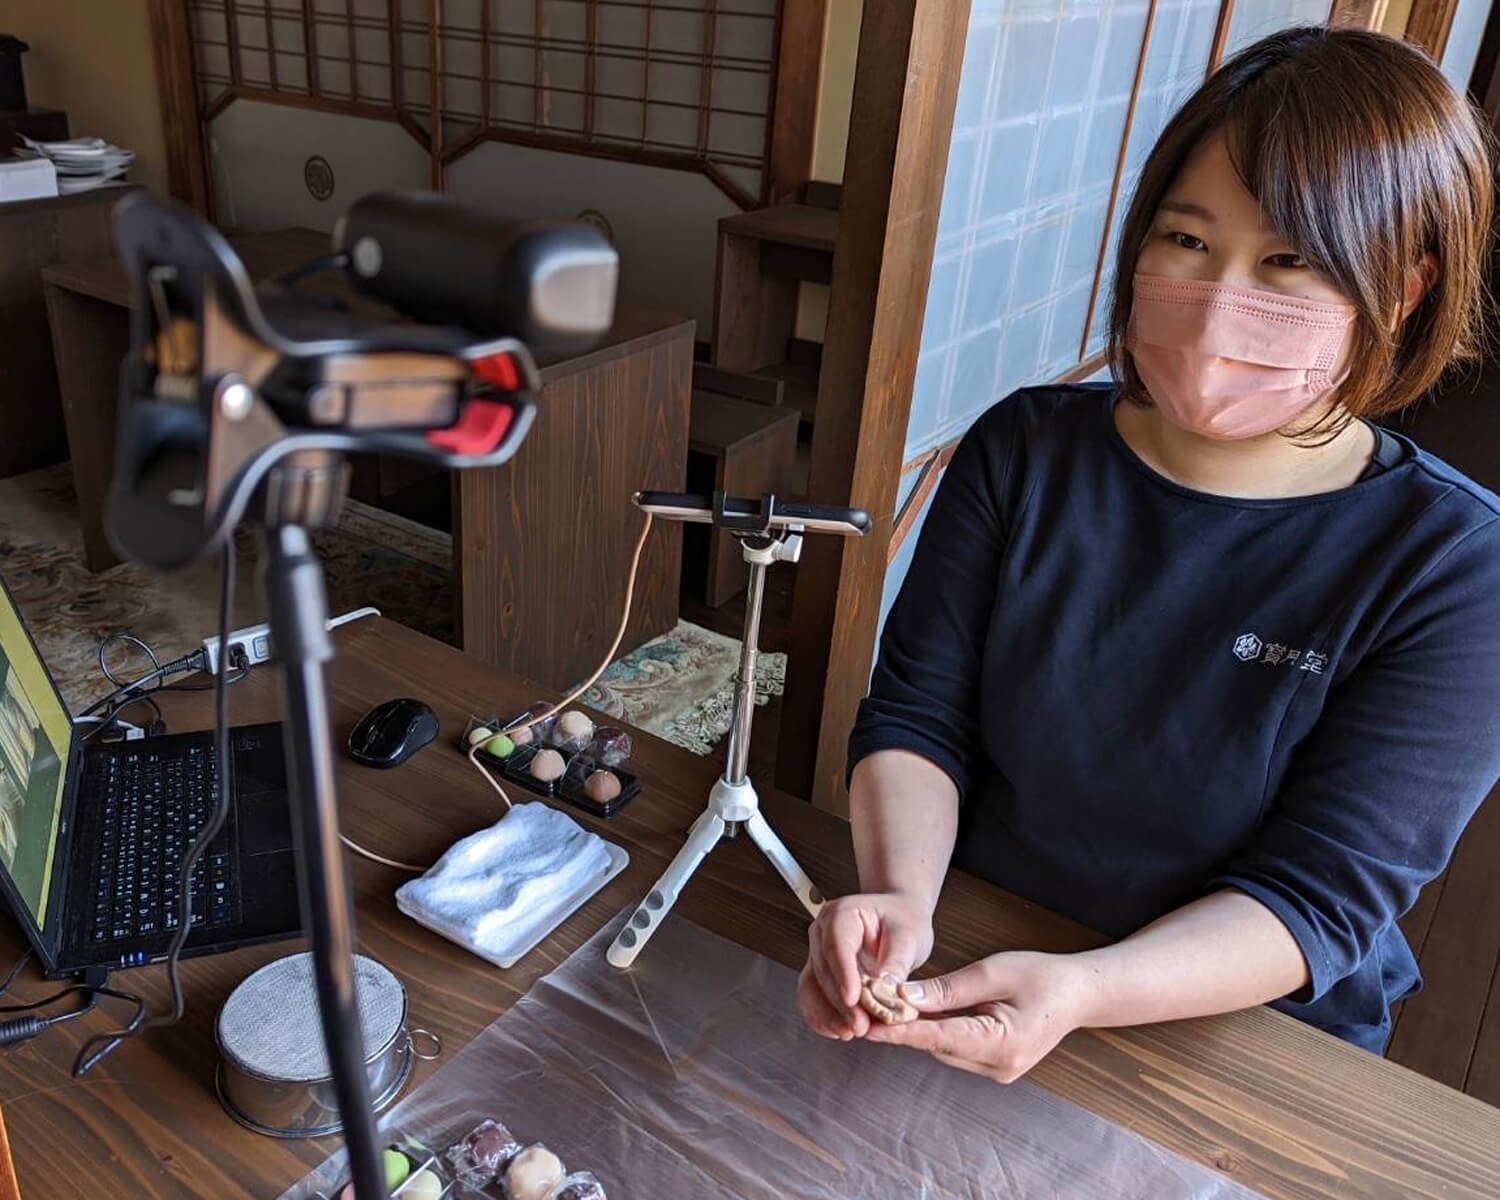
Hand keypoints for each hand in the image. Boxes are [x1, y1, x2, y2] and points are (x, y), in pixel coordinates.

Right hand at [798, 891, 933, 1040]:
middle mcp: (823, 932)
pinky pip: (813, 997)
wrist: (899, 918)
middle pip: (824, 969)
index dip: (842, 972)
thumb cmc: (902, 920)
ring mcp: (819, 953)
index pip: (837, 943)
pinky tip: (838, 1030)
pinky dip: (823, 1016)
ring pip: (812, 986)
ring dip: (828, 1013)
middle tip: (861, 1025)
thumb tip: (887, 987)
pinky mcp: (821, 974)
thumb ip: (897, 960)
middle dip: (840, 1002)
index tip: (853, 998)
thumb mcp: (909, 935)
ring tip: (850, 1032)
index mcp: (843, 914)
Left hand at [864, 951, 1093, 1082]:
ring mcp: (999, 1071)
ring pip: (945, 1049)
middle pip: (939, 1046)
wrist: (1080, 993)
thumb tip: (905, 996)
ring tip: (888, 1006)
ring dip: (921, 1029)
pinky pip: (957, 1049)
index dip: (902, 1031)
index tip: (870, 1026)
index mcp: (1003, 1044)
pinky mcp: (996, 1066)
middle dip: (905, 1026)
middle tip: (870, 1006)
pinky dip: (939, 1032)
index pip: (940, 1038)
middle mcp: (999, 1067)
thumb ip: (948, 989)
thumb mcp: (993, 972)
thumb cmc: (1042, 976)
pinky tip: (921, 1013)